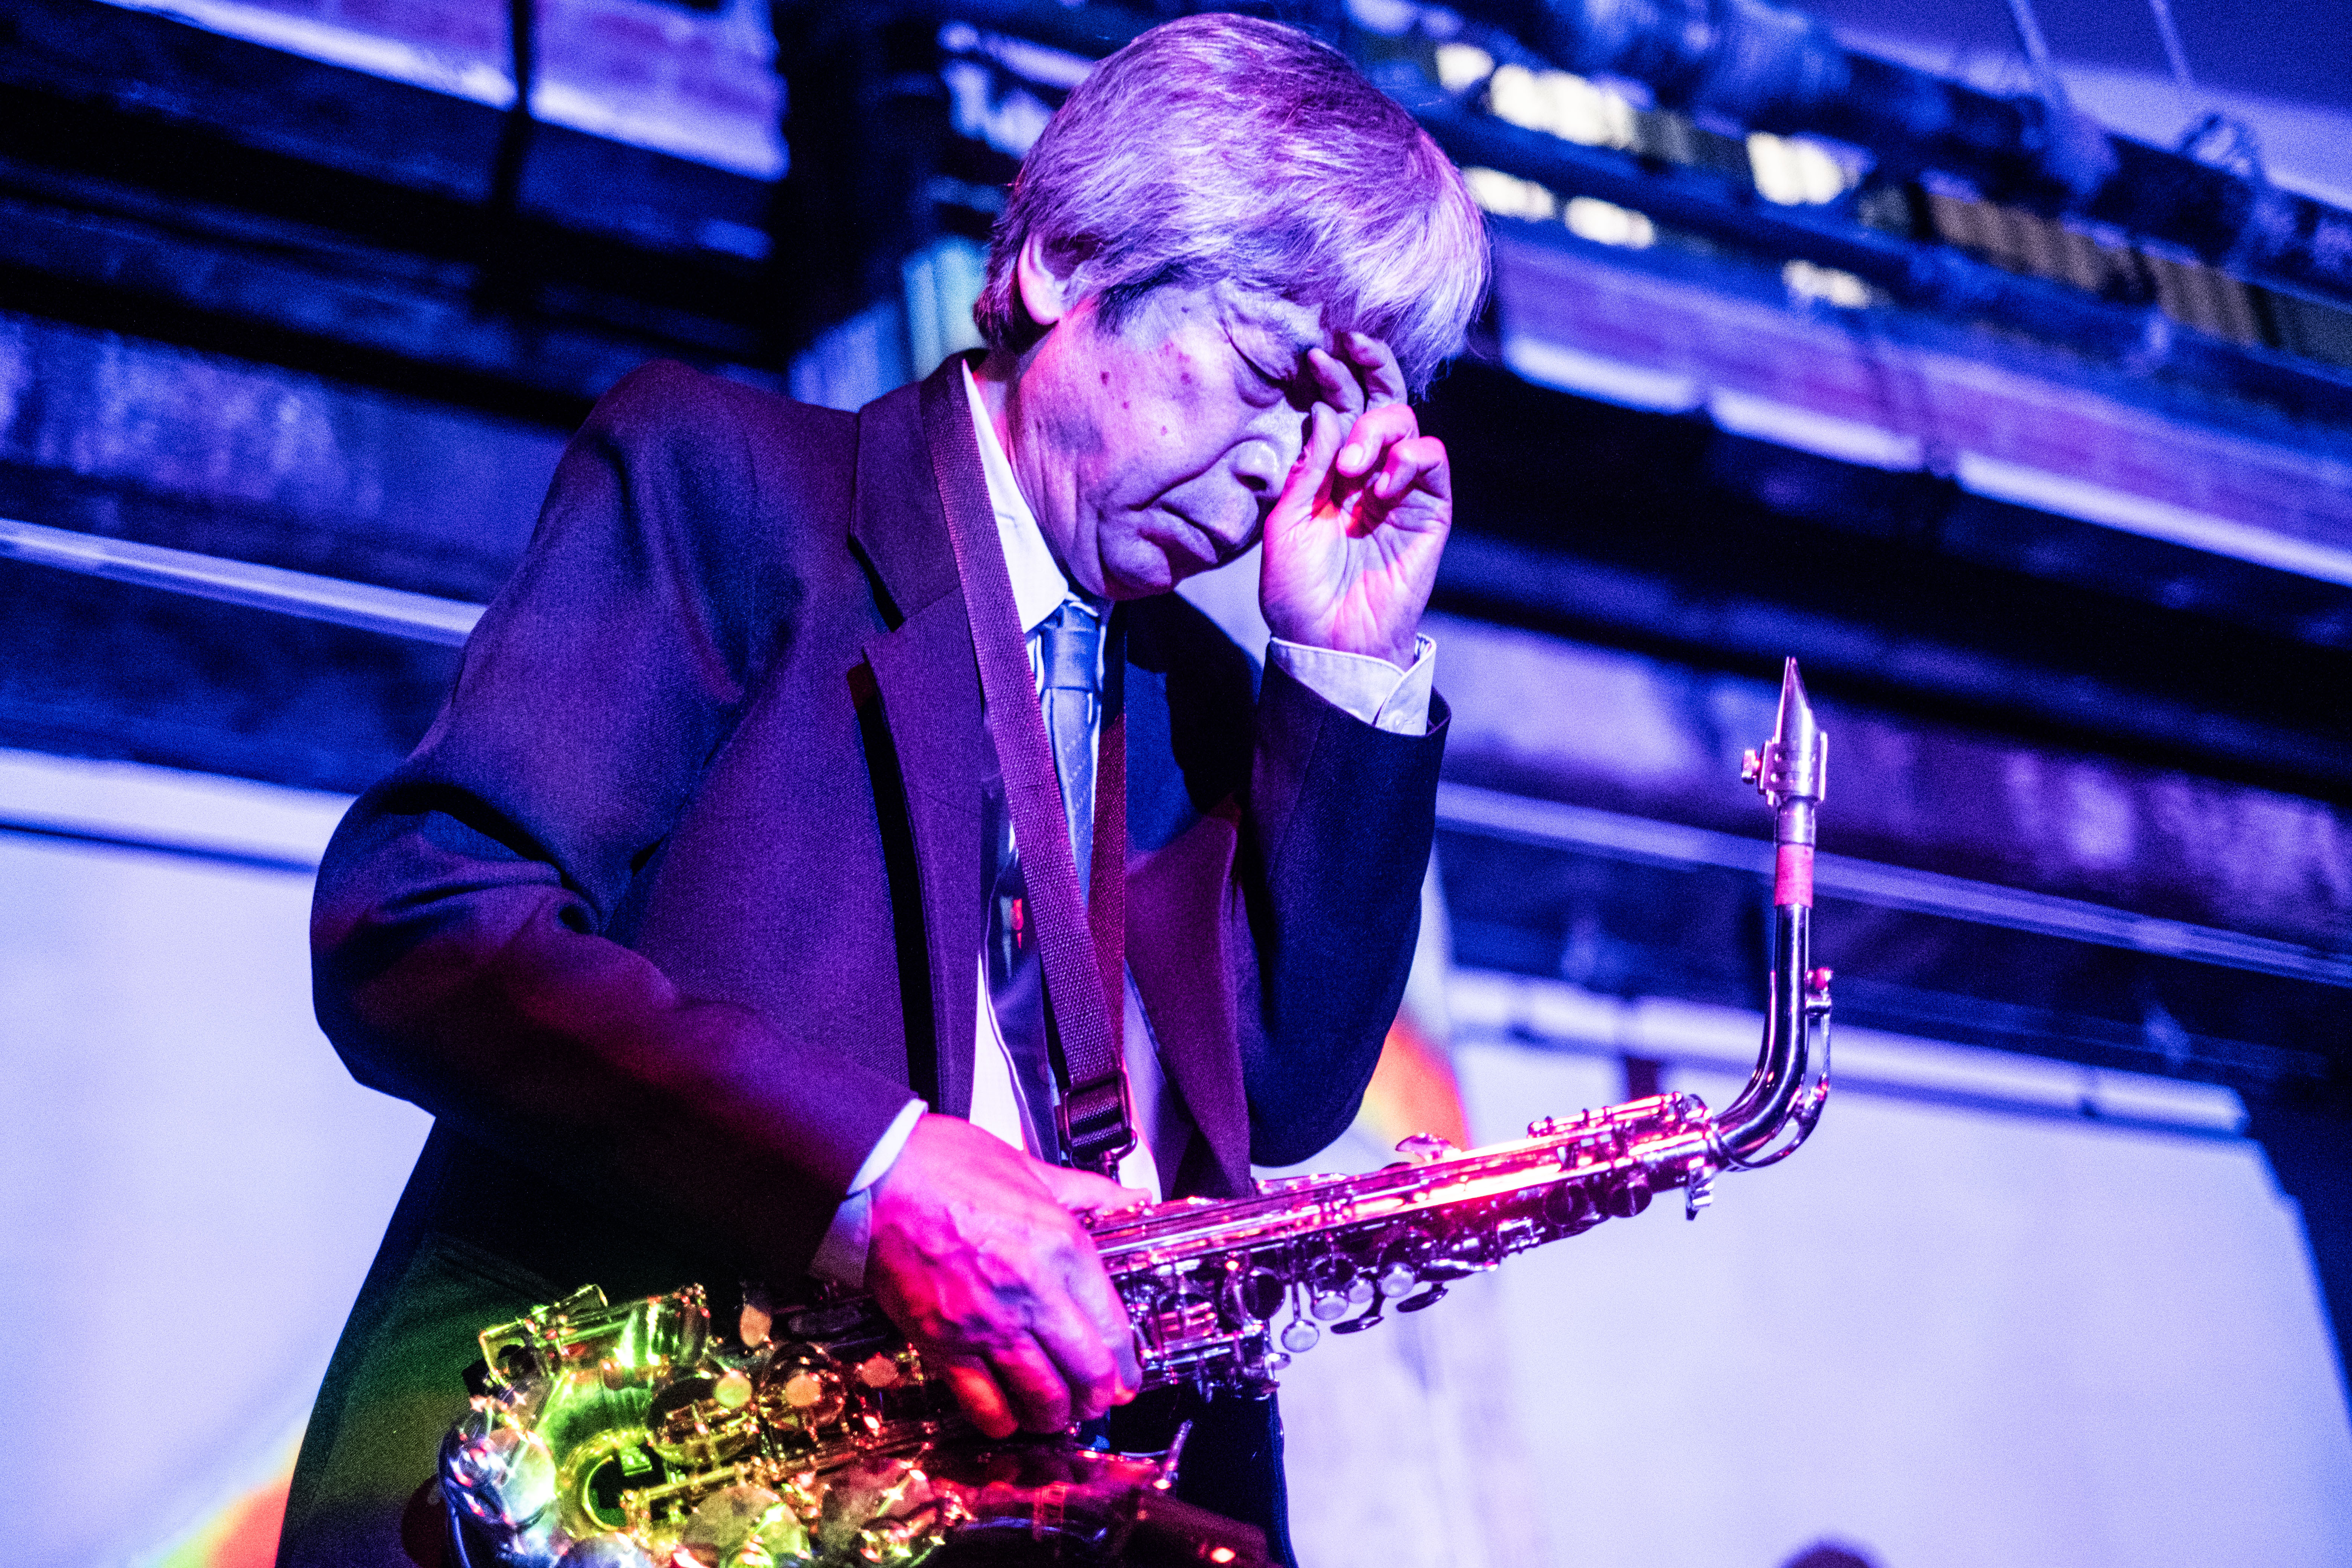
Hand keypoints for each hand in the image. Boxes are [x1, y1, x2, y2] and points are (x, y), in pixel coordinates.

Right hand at [866, 1114, 1146, 1437]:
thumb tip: (1128, 1199)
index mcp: (1059, 1245)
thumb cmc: (940, 1165)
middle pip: (1086, 1370)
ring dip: (1058, 1414)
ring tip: (1060, 1412)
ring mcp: (986, 1324)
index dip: (1127, 1362)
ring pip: (1042, 1396)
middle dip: (1100, 1395)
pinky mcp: (944, 1344)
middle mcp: (1030, 1292)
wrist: (872, 1176)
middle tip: (1100, 1398)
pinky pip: (984, 1405)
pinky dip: (1003, 1421)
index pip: (1113, 1325)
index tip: (1126, 1373)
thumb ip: (1085, 1191)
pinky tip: (1009, 1418)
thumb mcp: (1029, 1167)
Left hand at [1257, 332, 1451, 669]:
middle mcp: (1367, 469)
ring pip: (1406, 420)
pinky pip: (1432, 459)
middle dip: (1371, 364)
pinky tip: (1381, 486)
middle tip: (1351, 345)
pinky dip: (1409, 459)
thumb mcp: (1285, 521)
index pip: (1339, 405)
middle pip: (1382, 397)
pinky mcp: (1431, 509)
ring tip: (1349, 471)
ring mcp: (1401, 487)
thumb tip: (1324, 409)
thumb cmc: (1298, 590)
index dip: (1333, 375)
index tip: (1314, 354)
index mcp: (1329, 468)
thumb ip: (1307, 466)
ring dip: (1377, 430)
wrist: (1327, 641)